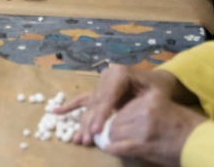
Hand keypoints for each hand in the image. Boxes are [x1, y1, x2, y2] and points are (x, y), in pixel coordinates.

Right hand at [54, 65, 190, 145]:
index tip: (97, 131)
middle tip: (87, 140)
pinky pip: (81, 100)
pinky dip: (69, 107)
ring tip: (78, 139)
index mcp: (120, 74)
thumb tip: (128, 119)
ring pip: (88, 105)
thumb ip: (142, 104)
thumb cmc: (158, 89)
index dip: (101, 115)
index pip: (108, 96)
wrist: (156, 81)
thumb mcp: (156, 94)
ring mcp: (99, 84)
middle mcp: (106, 76)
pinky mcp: (96, 91)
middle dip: (90, 123)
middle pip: (96, 103)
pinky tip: (55, 111)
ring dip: (82, 123)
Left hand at [105, 89, 206, 166]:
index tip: (111, 122)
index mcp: (149, 98)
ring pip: (114, 132)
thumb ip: (142, 108)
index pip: (122, 105)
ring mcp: (142, 127)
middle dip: (111, 129)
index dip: (115, 117)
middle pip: (115, 120)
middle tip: (108, 135)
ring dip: (112, 139)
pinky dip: (112, 148)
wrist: (201, 143)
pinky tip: (110, 148)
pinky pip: (117, 146)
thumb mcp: (163, 107)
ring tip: (112, 142)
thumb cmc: (184, 127)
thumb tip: (119, 117)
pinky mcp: (142, 144)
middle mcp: (144, 109)